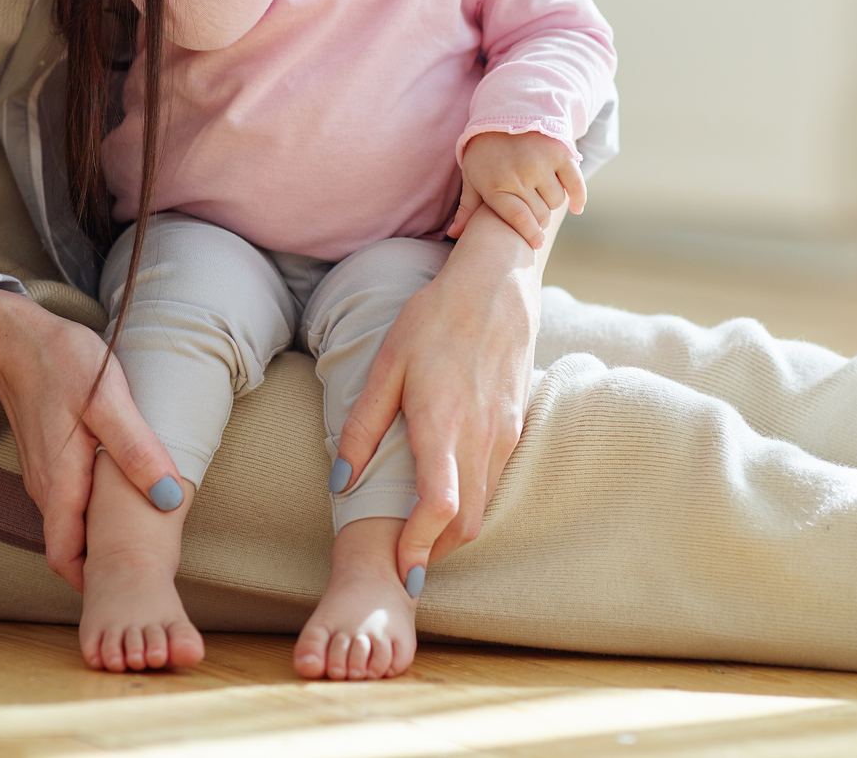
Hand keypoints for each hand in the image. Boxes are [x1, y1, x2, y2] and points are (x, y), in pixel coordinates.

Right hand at [0, 286, 179, 591]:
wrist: (14, 336)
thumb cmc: (61, 362)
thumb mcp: (108, 400)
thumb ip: (135, 450)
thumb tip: (167, 498)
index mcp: (60, 484)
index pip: (66, 559)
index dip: (95, 579)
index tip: (133, 582)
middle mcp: (46, 489)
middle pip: (71, 547)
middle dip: (104, 563)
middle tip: (150, 562)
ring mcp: (44, 476)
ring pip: (71, 524)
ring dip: (100, 536)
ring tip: (143, 531)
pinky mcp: (47, 460)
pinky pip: (70, 501)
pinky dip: (94, 510)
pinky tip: (123, 495)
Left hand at [331, 205, 555, 588]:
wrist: (497, 287)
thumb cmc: (434, 319)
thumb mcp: (387, 365)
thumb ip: (363, 426)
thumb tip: (340, 480)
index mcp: (443, 423)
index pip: (438, 508)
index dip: (418, 547)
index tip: (400, 570)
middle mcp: (481, 437)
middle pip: (465, 524)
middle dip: (435, 553)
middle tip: (404, 565)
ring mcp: (504, 434)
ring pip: (483, 507)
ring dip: (453, 532)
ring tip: (420, 539)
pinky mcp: (516, 427)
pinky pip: (494, 482)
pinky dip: (471, 503)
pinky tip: (447, 497)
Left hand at [448, 130, 584, 249]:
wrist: (505, 112)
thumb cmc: (485, 152)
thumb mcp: (472, 177)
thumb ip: (467, 208)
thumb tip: (454, 235)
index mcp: (495, 185)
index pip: (519, 219)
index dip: (530, 235)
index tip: (536, 243)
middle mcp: (518, 175)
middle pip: (540, 213)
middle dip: (538, 219)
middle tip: (534, 214)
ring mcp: (540, 163)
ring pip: (556, 201)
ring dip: (552, 203)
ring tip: (542, 196)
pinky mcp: (559, 152)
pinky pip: (575, 183)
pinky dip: (578, 198)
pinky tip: (576, 208)